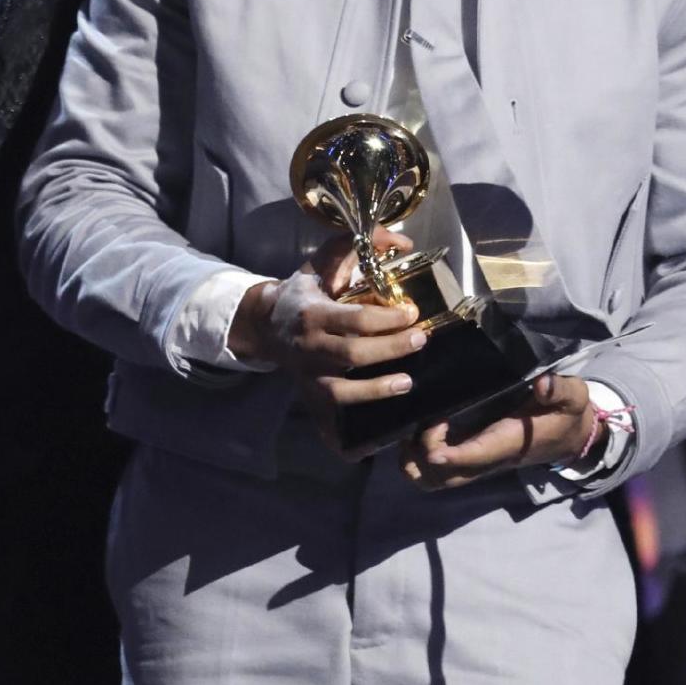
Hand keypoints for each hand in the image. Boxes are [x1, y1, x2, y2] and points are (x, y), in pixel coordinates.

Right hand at [228, 229, 427, 451]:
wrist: (265, 324)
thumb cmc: (303, 290)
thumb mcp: (323, 261)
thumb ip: (359, 245)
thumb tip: (403, 241)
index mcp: (313, 313)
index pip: (353, 319)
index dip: (386, 319)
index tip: (412, 313)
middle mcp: (309, 347)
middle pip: (352, 354)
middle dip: (390, 349)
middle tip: (420, 340)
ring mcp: (308, 375)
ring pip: (340, 391)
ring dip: (375, 391)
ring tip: (406, 383)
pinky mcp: (309, 395)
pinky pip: (327, 421)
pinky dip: (346, 438)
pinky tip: (373, 442)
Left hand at [399, 374, 603, 490]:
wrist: (573, 438)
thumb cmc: (568, 414)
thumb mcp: (573, 396)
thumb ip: (560, 390)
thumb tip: (542, 384)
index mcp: (509, 442)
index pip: (475, 455)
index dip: (450, 452)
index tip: (431, 437)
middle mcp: (489, 459)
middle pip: (444, 477)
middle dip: (423, 456)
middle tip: (418, 422)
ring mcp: (479, 463)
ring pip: (436, 479)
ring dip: (415, 462)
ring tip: (410, 428)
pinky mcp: (473, 459)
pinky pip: (439, 472)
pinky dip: (419, 460)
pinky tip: (416, 431)